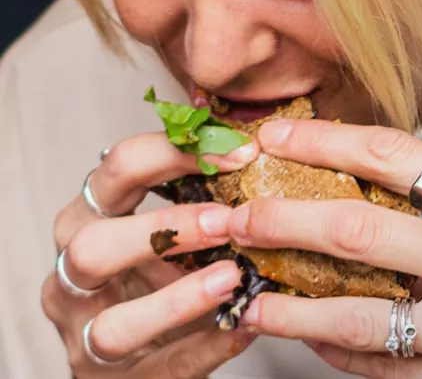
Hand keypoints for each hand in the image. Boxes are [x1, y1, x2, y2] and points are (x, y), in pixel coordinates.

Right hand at [43, 132, 260, 377]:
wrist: (142, 353)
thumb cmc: (157, 278)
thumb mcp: (169, 233)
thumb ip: (198, 200)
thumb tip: (258, 158)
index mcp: (88, 219)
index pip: (117, 171)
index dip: (174, 154)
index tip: (239, 153)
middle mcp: (73, 277)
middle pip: (91, 247)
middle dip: (163, 230)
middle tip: (227, 221)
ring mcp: (87, 335)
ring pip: (114, 325)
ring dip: (179, 300)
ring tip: (232, 279)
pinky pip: (164, 367)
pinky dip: (207, 346)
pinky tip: (245, 325)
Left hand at [224, 120, 421, 378]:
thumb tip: (366, 184)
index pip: (396, 156)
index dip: (323, 141)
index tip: (274, 137)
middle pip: (359, 231)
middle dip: (281, 221)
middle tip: (235, 217)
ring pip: (355, 316)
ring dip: (289, 306)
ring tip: (249, 293)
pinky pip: (380, 371)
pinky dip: (336, 353)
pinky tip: (311, 338)